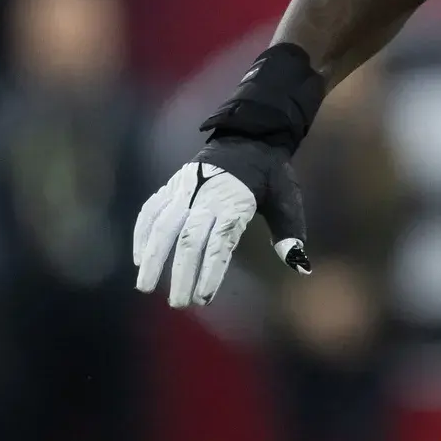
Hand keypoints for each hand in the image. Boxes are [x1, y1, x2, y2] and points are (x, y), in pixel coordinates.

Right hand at [133, 136, 311, 306]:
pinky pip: (151, 209)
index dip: (210, 272)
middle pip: (187, 240)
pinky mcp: (173, 185)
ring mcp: (186, 190)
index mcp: (235, 203)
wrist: (249, 136)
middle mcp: (206, 198)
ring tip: (145, 286)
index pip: (218, 245)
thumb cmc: (270, 173)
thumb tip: (301, 266)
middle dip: (181, 273)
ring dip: (152, 256)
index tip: (203, 298)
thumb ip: (290, 231)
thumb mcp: (287, 197)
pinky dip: (142, 232)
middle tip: (178, 304)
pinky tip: (140, 257)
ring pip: (163, 225)